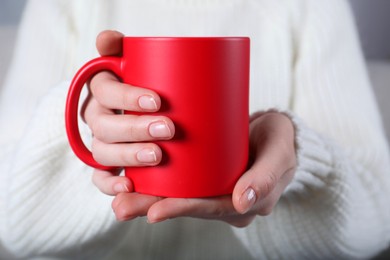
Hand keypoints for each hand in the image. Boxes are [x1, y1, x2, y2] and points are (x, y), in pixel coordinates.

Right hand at [82, 30, 174, 194]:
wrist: (159, 113)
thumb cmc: (152, 86)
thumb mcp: (141, 65)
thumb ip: (123, 48)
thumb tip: (106, 38)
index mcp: (104, 89)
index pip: (105, 90)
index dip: (126, 96)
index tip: (157, 101)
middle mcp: (98, 116)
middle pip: (104, 125)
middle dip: (134, 128)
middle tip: (167, 129)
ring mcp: (101, 143)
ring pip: (102, 152)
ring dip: (127, 156)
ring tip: (156, 156)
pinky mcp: (106, 167)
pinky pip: (99, 179)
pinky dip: (110, 185)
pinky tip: (128, 187)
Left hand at [87, 31, 296, 226]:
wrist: (276, 133)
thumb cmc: (280, 143)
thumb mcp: (279, 156)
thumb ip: (266, 177)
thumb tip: (242, 203)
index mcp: (241, 205)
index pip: (208, 209)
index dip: (182, 209)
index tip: (155, 211)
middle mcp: (222, 201)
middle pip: (186, 205)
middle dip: (153, 207)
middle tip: (121, 208)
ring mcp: (211, 188)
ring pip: (177, 194)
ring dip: (147, 197)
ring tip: (118, 197)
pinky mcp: (203, 174)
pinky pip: (178, 181)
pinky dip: (155, 181)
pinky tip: (130, 176)